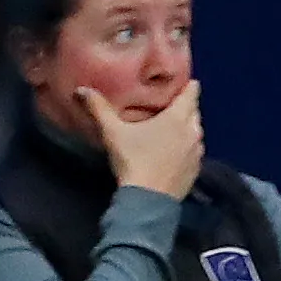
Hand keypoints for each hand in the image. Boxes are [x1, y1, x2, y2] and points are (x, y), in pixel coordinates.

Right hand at [84, 80, 201, 198]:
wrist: (149, 199)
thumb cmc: (133, 160)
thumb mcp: (113, 132)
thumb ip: (99, 109)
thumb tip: (82, 89)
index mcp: (178, 118)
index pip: (191, 92)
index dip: (187, 85)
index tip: (179, 81)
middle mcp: (194, 131)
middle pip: (194, 111)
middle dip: (184, 106)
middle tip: (168, 103)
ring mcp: (198, 151)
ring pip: (195, 131)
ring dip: (185, 127)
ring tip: (169, 126)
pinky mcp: (197, 168)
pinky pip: (194, 150)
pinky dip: (186, 146)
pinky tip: (172, 150)